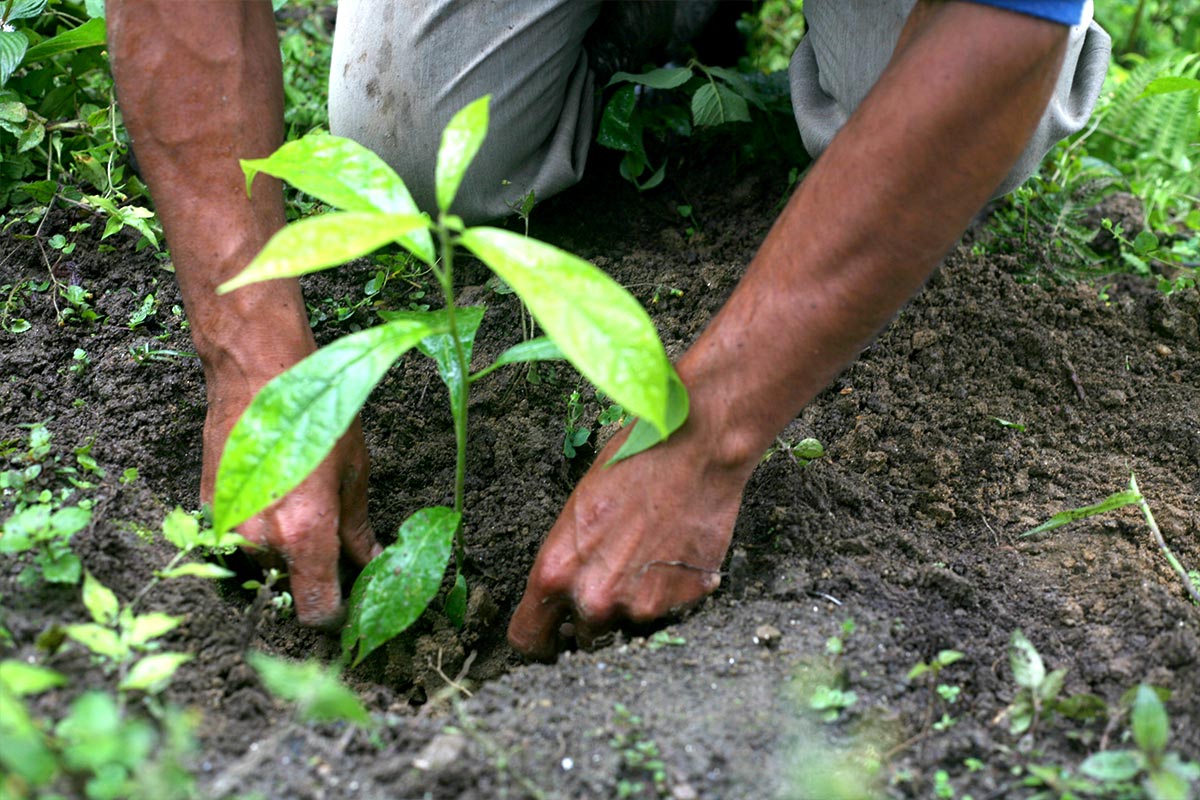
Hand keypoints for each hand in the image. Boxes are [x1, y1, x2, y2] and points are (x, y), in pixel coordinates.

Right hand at [198, 345, 379, 628]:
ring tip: (299, 503)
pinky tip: (275, 492)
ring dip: (280, 550)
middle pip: (288, 587)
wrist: (254, 368)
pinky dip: (257, 529)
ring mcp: (227, 527)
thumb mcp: (354, 472)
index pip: (315, 610)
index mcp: (304, 534)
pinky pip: (237, 540)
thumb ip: (357, 528)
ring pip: (260, 564)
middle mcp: (260, 540)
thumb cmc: (314, 411)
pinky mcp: (207, 509)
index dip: (335, 613)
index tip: (347, 602)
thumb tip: (371, 562)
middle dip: (308, 572)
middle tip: (328, 538)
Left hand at [507, 383, 756, 659]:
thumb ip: (568, 559)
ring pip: (627, 627)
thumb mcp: (578, 509)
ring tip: (649, 561)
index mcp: (555, 572)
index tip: (550, 636)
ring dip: (633, 605)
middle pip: (583, 638)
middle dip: (593, 617)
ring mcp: (639, 607)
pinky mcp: (680, 604)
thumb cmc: (633, 464)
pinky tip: (674, 556)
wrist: (696, 453)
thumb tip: (565, 588)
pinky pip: (667, 613)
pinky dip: (669, 594)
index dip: (540, 639)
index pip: (529, 638)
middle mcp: (594, 598)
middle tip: (612, 582)